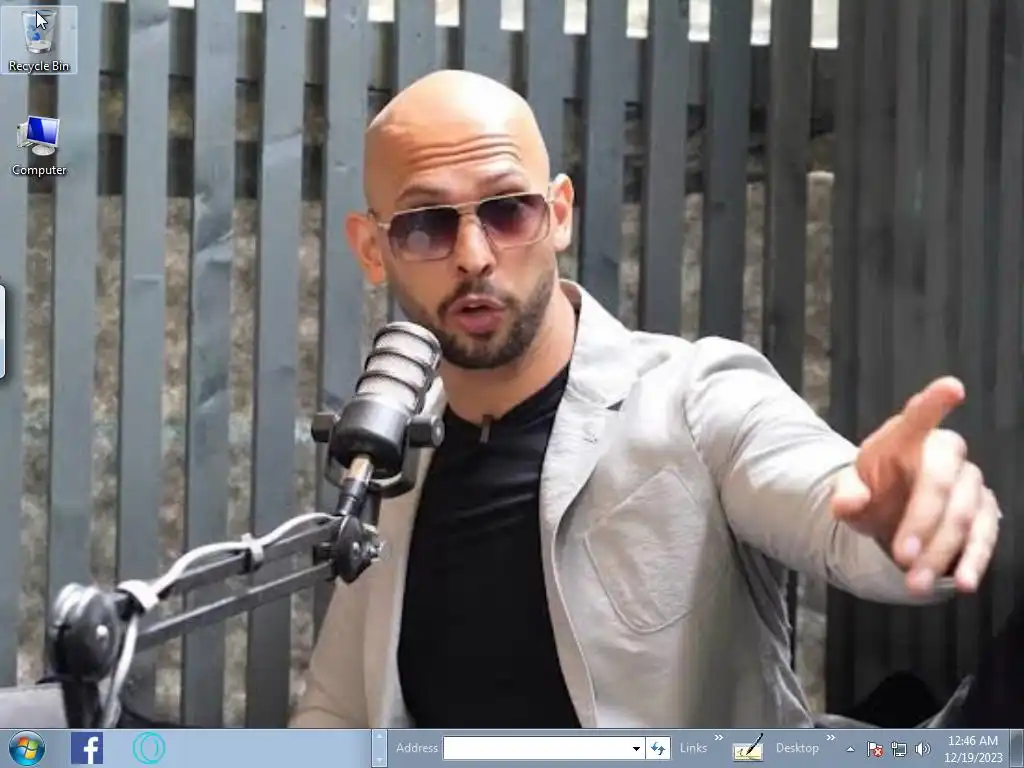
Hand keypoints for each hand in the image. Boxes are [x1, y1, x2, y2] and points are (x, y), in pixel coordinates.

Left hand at [830, 377, 1000, 594]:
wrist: (892, 513)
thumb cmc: (873, 492)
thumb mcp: (851, 493)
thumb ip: (847, 496)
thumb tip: (847, 505)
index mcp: (904, 438)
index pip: (918, 417)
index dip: (934, 403)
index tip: (952, 388)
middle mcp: (944, 453)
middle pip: (940, 482)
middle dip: (921, 522)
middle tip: (900, 557)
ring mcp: (969, 482)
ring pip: (961, 516)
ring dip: (939, 552)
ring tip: (913, 584)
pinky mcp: (984, 512)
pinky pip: (984, 536)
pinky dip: (972, 560)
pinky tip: (962, 582)